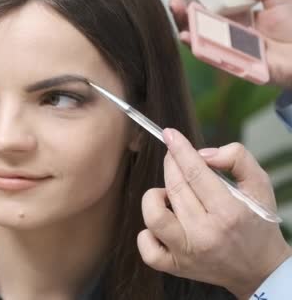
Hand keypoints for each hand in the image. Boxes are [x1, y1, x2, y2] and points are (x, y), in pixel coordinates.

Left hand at [137, 128, 291, 298]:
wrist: (259, 270)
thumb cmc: (256, 223)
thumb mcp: (259, 186)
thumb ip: (237, 159)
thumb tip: (202, 153)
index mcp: (229, 213)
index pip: (196, 173)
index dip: (180, 150)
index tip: (170, 134)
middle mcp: (205, 235)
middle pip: (175, 188)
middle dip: (171, 165)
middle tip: (174, 157)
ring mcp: (186, 253)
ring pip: (154, 215)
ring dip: (156, 197)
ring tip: (170, 195)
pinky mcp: (174, 267)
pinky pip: (146, 247)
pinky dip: (147, 232)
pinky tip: (164, 222)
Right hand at [168, 0, 291, 88]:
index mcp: (235, 13)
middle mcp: (225, 29)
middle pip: (196, 15)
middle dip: (181, 1)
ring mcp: (223, 45)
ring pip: (195, 33)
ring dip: (181, 19)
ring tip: (175, 5)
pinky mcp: (226, 61)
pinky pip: (205, 53)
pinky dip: (193, 44)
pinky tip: (184, 34)